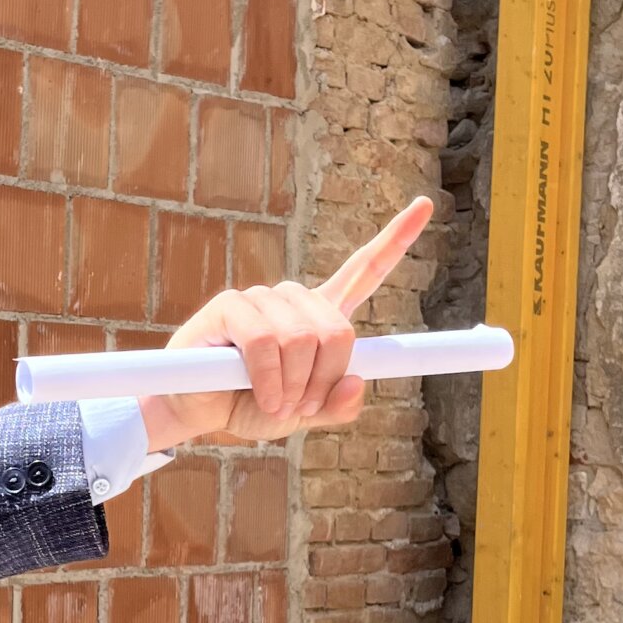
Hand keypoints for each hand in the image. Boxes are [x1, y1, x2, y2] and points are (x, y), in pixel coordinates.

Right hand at [139, 198, 432, 452]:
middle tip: (301, 406)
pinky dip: (269, 378)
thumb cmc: (248, 405)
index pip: (363, 271)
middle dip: (324, 378)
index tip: (425, 206)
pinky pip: (268, 342)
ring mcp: (261, 299)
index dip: (395, 241)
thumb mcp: (302, 415)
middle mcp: (292, 301)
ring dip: (293, 385)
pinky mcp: (230, 307)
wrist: (196, 414)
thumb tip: (356, 383)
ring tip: (274, 403)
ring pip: (304, 339)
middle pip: (339, 329)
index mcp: (318, 316)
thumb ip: (336, 406)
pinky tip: (259, 393)